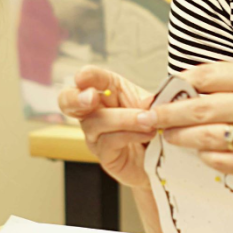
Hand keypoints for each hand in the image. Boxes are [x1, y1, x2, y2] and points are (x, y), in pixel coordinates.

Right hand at [57, 66, 154, 188]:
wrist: (164, 156)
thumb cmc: (153, 125)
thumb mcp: (154, 105)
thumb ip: (149, 102)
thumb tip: (148, 103)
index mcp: (106, 91)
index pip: (89, 79)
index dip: (85, 76)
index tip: (83, 76)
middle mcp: (94, 112)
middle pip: (68, 102)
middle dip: (75, 98)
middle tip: (90, 97)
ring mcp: (95, 135)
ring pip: (95, 122)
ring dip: (124, 119)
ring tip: (148, 120)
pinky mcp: (105, 156)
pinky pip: (109, 142)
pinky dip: (130, 134)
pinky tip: (147, 134)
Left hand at [144, 61, 232, 183]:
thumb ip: (231, 79)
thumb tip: (185, 83)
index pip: (206, 76)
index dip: (177, 84)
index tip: (160, 93)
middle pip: (199, 108)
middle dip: (166, 114)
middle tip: (147, 118)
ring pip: (206, 136)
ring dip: (182, 137)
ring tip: (169, 136)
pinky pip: (221, 161)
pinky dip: (207, 156)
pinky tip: (202, 152)